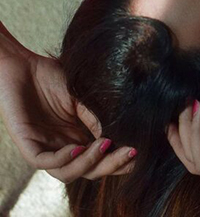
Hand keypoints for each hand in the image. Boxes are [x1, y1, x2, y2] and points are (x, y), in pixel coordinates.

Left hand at [0, 44, 136, 182]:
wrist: (21, 65)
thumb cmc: (50, 76)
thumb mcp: (80, 96)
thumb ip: (96, 115)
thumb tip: (120, 132)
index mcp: (78, 137)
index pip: (100, 159)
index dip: (119, 161)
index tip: (140, 151)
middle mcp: (63, 147)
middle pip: (89, 171)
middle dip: (111, 166)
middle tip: (131, 152)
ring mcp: (45, 148)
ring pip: (67, 173)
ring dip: (88, 163)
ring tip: (105, 145)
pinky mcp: (27, 145)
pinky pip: (45, 162)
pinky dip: (63, 159)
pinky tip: (77, 147)